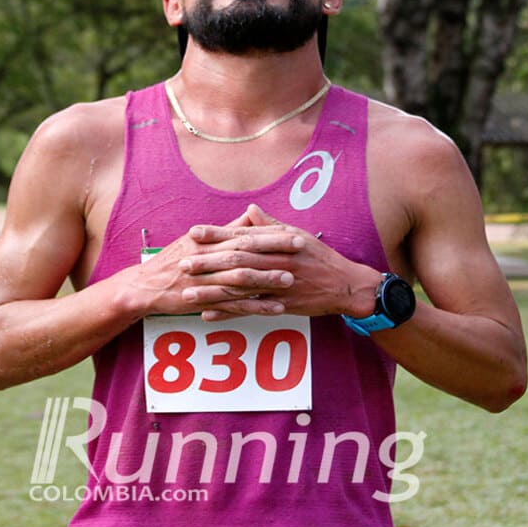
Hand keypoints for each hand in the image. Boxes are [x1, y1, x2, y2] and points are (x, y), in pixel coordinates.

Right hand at [126, 208, 300, 318]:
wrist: (145, 286)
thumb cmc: (172, 261)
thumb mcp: (196, 240)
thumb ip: (226, 229)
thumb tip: (250, 215)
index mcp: (208, 241)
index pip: (244, 235)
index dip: (270, 234)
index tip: (294, 233)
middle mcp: (207, 258)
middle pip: (245, 253)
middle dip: (274, 251)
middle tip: (300, 250)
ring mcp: (205, 280)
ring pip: (240, 279)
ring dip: (267, 279)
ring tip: (291, 279)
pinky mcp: (204, 301)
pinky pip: (234, 304)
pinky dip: (255, 307)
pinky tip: (276, 308)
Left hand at [178, 204, 381, 320]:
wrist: (345, 285)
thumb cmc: (320, 258)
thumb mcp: (297, 234)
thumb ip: (270, 225)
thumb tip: (249, 211)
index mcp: (277, 242)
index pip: (241, 236)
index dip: (216, 234)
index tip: (193, 232)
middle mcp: (276, 262)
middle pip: (236, 261)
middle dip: (207, 263)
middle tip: (182, 264)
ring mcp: (277, 285)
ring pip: (239, 288)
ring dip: (212, 291)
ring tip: (187, 293)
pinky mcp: (280, 306)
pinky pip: (250, 310)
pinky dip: (229, 313)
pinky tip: (208, 315)